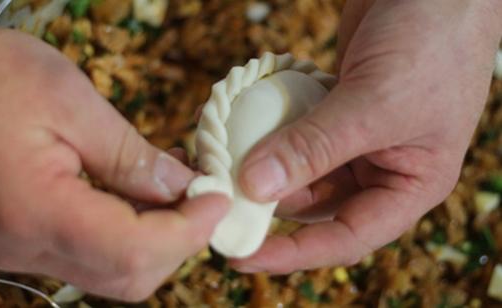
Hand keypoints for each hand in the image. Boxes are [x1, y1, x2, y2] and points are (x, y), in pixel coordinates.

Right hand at [0, 18, 227, 300]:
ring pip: (111, 272)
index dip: (187, 232)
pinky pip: (91, 254)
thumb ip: (131, 155)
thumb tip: (182, 186)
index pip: (131, 249)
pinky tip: (147, 195)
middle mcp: (24, 244)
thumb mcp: (72, 102)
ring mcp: (21, 247)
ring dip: (159, 239)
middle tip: (206, 197)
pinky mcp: (24, 238)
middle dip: (179, 241)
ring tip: (182, 191)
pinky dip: (130, 234)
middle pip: (126, 274)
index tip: (217, 200)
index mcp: (34, 208)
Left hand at [232, 0, 501, 272]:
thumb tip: (255, 186)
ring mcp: (352, 137)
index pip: (347, 236)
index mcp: (408, 184)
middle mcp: (379, 167)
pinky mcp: (331, 109)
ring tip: (223, 160)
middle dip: (269, 202)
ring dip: (262, 164)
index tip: (244, 257)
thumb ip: (315, 147)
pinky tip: (239, 128)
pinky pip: (292, 132)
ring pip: (297, 168)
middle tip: (221, 198)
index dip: (295, 253)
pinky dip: (266, 132)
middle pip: (315, 204)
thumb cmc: (432, 44)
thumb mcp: (374, 104)